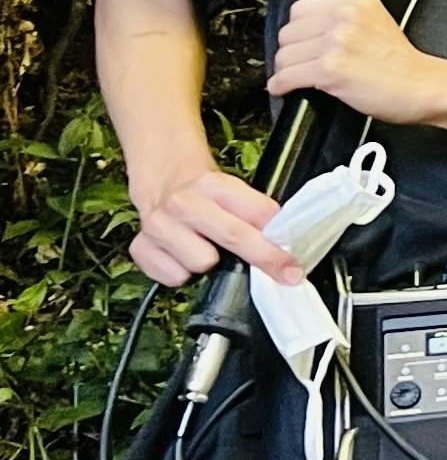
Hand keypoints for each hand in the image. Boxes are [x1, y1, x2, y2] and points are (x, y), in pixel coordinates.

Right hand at [124, 160, 295, 292]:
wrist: (164, 182)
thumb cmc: (207, 194)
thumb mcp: (236, 193)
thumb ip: (258, 215)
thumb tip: (284, 246)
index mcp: (214, 185)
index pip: (257, 215)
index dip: (279, 244)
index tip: (295, 266)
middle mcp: (183, 203)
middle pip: (233, 237)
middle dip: (263, 259)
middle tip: (284, 274)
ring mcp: (158, 226)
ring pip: (201, 263)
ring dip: (209, 263)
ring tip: (206, 248)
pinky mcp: (139, 247)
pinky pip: (173, 277)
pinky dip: (182, 272)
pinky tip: (182, 256)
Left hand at [266, 0, 446, 128]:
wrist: (425, 88)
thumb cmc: (402, 65)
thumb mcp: (376, 23)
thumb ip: (343, 19)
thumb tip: (304, 34)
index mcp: (357, 1)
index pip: (300, 9)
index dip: (299, 31)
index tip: (304, 44)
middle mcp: (345, 16)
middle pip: (288, 32)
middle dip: (291, 52)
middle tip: (302, 64)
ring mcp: (337, 41)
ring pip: (284, 55)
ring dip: (286, 70)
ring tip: (298, 77)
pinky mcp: (330, 69)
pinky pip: (287, 76)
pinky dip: (281, 86)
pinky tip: (287, 89)